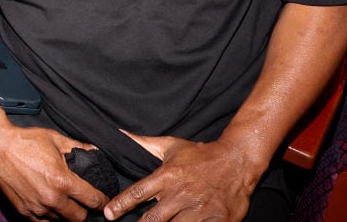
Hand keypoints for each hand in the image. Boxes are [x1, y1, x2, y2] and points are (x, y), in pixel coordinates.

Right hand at [0, 124, 106, 220]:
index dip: (101, 200)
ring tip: (65, 201)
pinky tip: (50, 206)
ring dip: (66, 214)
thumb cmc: (26, 141)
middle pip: (79, 218)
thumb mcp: (56, 139)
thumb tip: (94, 152)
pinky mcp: (24, 211)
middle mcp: (51, 198)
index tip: (102, 199)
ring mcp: (37, 207)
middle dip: (85, 210)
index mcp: (62, 181)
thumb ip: (78, 147)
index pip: (92, 200)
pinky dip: (50, 217)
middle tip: (83, 201)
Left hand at [105, 133, 255, 220]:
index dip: (121, 204)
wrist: (237, 160)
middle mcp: (182, 194)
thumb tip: (119, 133)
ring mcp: (200, 209)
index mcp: (168, 176)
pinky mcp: (217, 220)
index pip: (138, 191)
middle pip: (154, 218)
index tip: (109, 213)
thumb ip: (142, 143)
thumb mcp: (170, 146)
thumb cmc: (200, 154)